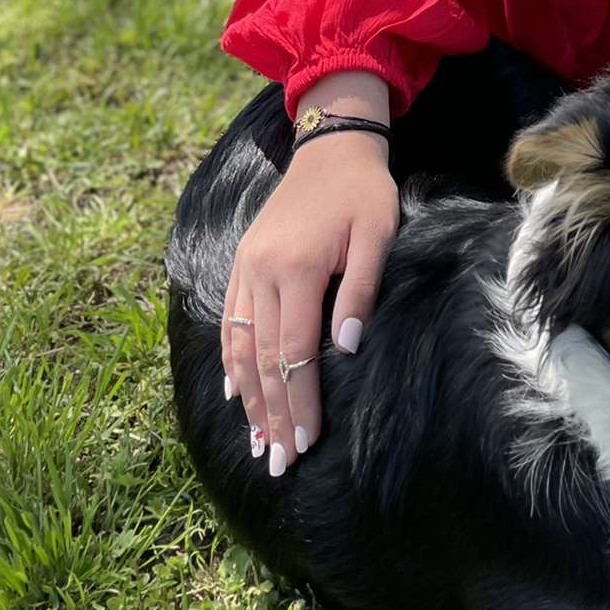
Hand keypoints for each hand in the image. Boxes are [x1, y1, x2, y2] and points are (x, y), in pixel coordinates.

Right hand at [220, 131, 397, 475]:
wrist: (330, 146)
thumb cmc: (363, 191)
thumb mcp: (378, 232)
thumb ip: (362, 288)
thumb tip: (346, 347)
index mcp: (297, 267)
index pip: (294, 352)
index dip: (299, 401)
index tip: (306, 442)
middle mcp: (262, 272)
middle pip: (262, 360)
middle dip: (272, 416)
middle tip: (279, 463)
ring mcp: (246, 268)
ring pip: (240, 347)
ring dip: (249, 399)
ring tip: (258, 443)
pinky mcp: (242, 263)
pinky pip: (231, 322)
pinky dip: (231, 362)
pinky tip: (235, 394)